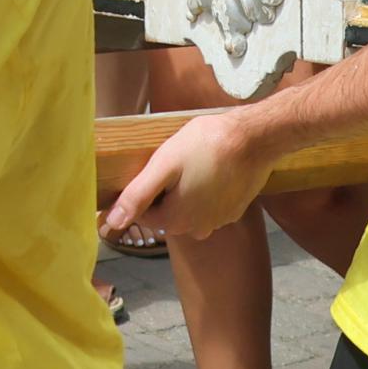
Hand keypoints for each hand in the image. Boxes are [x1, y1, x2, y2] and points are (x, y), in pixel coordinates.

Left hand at [102, 110, 270, 243]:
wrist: (255, 139)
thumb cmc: (207, 146)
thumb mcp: (164, 164)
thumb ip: (137, 195)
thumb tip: (112, 221)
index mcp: (175, 220)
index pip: (143, 213)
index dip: (143, 189)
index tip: (153, 167)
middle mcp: (197, 229)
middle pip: (166, 212)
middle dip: (165, 190)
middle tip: (175, 161)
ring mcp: (218, 222)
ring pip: (189, 209)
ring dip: (186, 190)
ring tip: (195, 162)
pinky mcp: (233, 211)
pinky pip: (209, 205)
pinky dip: (207, 191)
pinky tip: (211, 169)